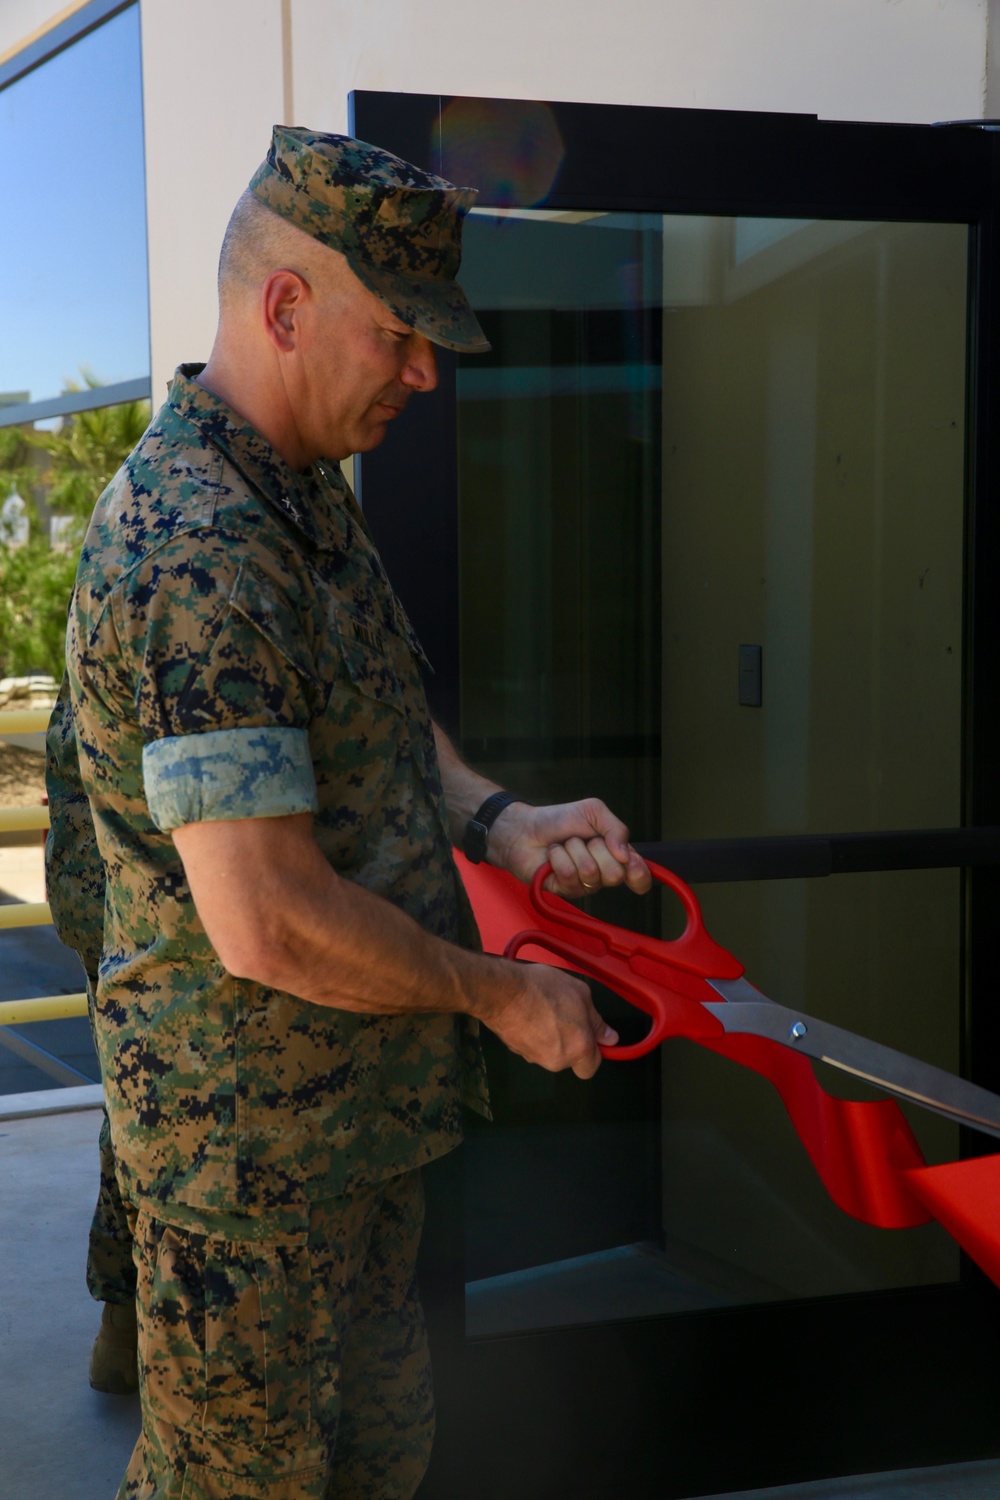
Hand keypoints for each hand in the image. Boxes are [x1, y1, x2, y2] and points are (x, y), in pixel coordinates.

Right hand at [484, 961, 618, 1078]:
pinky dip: (534, 1034)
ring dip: (551, 1036)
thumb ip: (597, 1021)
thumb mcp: (580, 994)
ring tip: (545, 1010)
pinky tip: (530, 1014)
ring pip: (550, 1051)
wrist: (502, 992)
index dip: (593, 1051)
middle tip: (566, 1014)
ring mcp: (534, 1058)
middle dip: (570, 1040)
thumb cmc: (543, 989)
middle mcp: (557, 1060)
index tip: (589, 1034)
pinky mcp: (516, 1051)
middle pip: (569, 1057)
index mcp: (578, 1048)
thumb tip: (610, 1038)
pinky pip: (532, 1046)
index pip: (591, 1067)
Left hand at [489, 797, 651, 899]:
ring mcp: (583, 884)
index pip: (638, 876)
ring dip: (575, 850)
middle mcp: (602, 873)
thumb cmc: (559, 820)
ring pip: (591, 873)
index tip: (628, 860)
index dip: (638, 872)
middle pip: (616, 875)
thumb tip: (626, 854)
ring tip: (565, 844)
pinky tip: (553, 854)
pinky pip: (569, 876)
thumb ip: (616, 828)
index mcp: (615, 856)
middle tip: (584, 840)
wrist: (526, 827)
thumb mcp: (594, 812)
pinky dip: (559, 857)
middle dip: (598, 849)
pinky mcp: (563, 890)